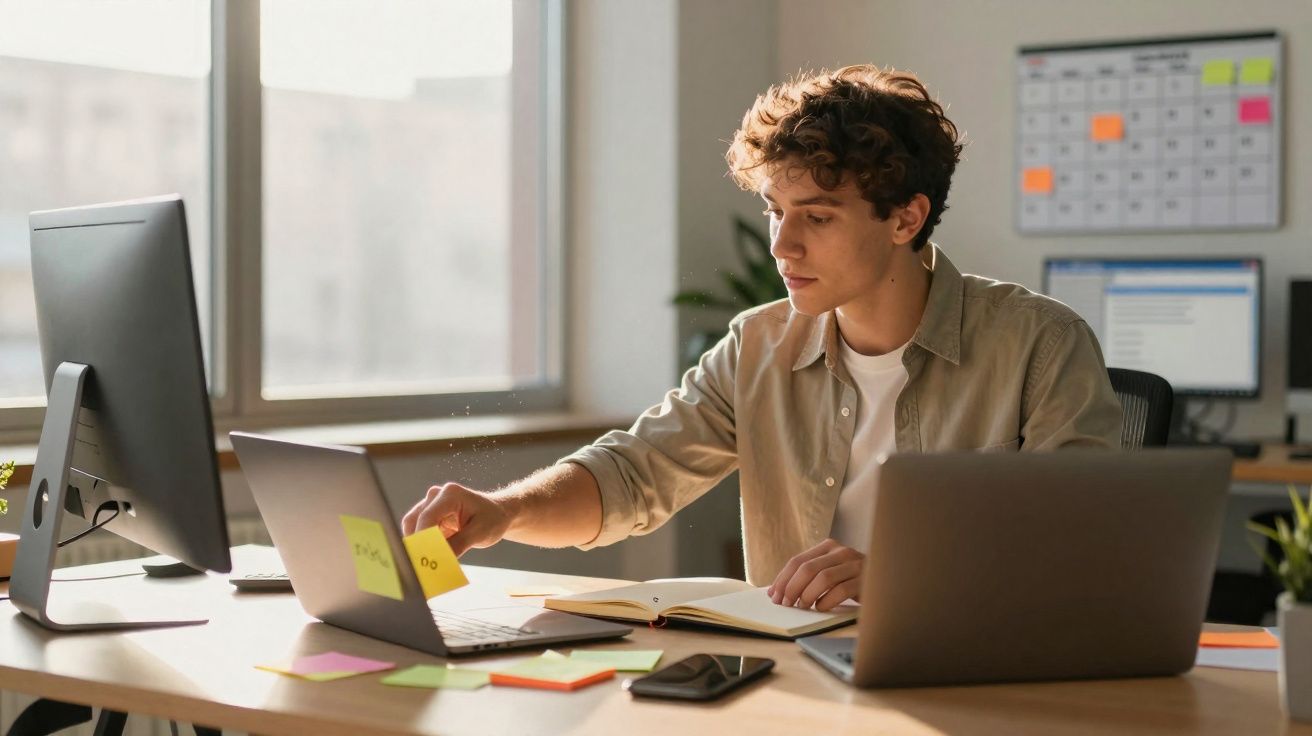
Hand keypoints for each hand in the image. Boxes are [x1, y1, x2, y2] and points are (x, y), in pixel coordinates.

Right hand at [400, 482, 514, 556]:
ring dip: (419, 545)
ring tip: (429, 563)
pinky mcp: (429, 516)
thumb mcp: (480, 533)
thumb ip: (458, 545)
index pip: (427, 517)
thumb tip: (437, 560)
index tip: (423, 560)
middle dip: (417, 544)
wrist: (498, 514)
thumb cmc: (492, 519)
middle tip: (422, 567)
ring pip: (413, 527)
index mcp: (450, 494)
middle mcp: (436, 495)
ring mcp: (431, 504)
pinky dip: (423, 545)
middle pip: (415, 521)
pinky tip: (433, 557)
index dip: (422, 539)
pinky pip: (419, 532)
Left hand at [767, 538, 862, 611]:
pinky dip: (826, 601)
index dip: (783, 579)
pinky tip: (821, 608)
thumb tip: (778, 592)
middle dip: (792, 588)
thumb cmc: (852, 581)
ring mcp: (856, 564)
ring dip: (808, 595)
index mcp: (829, 547)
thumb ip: (810, 576)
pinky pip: (841, 590)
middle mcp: (842, 552)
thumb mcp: (831, 572)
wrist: (887, 583)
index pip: (798, 560)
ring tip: (802, 607)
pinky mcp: (866, 580)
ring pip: (823, 578)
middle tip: (785, 604)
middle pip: (808, 568)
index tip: (774, 596)